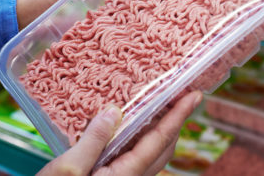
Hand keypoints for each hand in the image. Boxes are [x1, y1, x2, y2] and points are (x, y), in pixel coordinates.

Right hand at [38, 91, 201, 175]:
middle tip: (183, 96)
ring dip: (162, 130)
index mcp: (125, 175)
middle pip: (164, 148)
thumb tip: (116, 111)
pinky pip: (137, 158)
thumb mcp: (68, 168)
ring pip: (153, 155)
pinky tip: (132, 127)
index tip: (194, 95)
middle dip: (177, 121)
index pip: (160, 139)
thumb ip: (94, 140)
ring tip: (163, 106)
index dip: (179, 115)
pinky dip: (144, 138)